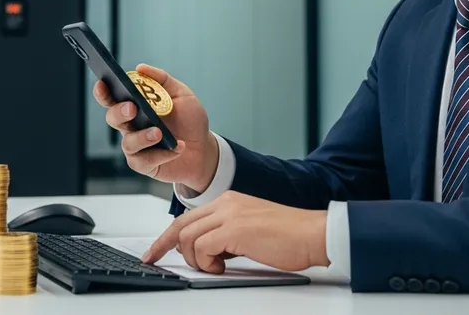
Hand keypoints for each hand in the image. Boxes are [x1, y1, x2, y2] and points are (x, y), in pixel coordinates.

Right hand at [93, 64, 218, 192]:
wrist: (204, 148)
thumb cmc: (189, 120)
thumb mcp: (181, 94)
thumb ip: (162, 80)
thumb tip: (140, 68)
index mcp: (136, 105)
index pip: (113, 97)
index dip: (103, 91)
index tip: (102, 83)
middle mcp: (131, 125)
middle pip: (113, 118)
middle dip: (119, 112)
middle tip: (132, 108)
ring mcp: (136, 146)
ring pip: (128, 142)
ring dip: (142, 137)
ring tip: (160, 133)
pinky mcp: (144, 164)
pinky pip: (143, 161)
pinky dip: (161, 154)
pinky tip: (177, 148)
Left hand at [142, 191, 328, 273]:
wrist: (313, 234)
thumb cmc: (289, 236)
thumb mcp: (250, 232)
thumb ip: (227, 236)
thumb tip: (209, 253)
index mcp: (229, 201)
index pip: (188, 217)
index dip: (167, 236)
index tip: (155, 250)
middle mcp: (226, 203)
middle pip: (181, 225)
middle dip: (165, 246)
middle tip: (157, 260)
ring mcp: (230, 215)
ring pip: (188, 238)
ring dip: (195, 259)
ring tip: (216, 267)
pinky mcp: (235, 229)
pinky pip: (202, 247)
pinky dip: (206, 262)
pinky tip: (222, 267)